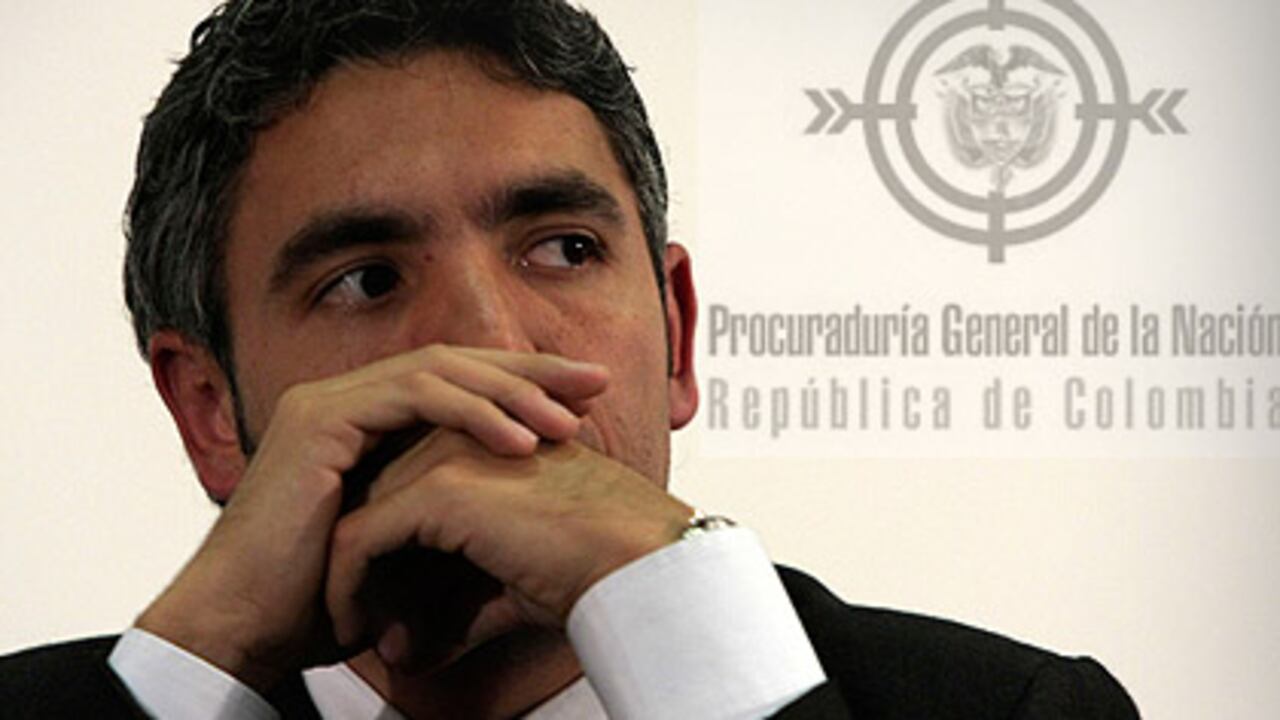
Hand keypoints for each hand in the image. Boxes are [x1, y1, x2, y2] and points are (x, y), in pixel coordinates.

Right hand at [136, 346, 607, 691]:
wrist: (247, 631)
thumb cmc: (323, 601)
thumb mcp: (409, 541)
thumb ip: (451, 503)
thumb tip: (522, 498)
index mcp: (366, 419)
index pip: (458, 383)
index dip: (522, 385)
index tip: (583, 402)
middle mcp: (346, 398)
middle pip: (456, 362)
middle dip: (531, 371)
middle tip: (597, 382)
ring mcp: (329, 402)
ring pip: (440, 369)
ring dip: (512, 390)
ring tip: (569, 420)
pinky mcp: (320, 419)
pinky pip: (413, 397)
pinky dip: (473, 413)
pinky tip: (521, 440)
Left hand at [325, 429, 692, 671]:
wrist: (634, 559)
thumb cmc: (593, 566)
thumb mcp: (510, 583)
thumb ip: (458, 609)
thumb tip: (410, 654)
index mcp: (484, 441)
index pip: (400, 484)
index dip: (378, 544)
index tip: (366, 599)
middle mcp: (460, 437)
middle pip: (372, 495)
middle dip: (353, 561)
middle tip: (344, 618)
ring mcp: (446, 457)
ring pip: (357, 514)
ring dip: (343, 577)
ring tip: (342, 630)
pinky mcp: (437, 491)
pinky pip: (359, 540)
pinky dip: (346, 588)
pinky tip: (351, 630)